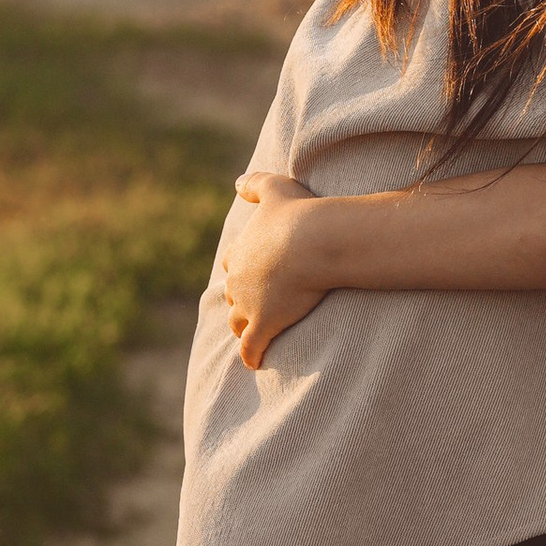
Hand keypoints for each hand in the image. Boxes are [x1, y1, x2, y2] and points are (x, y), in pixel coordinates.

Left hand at [223, 171, 327, 369]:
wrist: (313, 242)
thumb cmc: (300, 215)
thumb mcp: (275, 188)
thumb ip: (255, 183)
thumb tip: (236, 183)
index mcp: (241, 252)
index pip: (233, 264)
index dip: (241, 271)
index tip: (249, 276)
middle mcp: (238, 280)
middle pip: (232, 296)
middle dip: (240, 302)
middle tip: (252, 309)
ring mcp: (248, 304)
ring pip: (237, 322)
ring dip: (244, 328)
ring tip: (252, 336)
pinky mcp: (263, 324)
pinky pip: (251, 347)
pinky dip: (251, 356)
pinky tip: (255, 363)